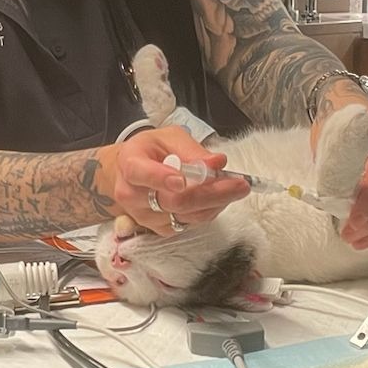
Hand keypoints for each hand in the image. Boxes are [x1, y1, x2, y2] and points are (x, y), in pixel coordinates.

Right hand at [109, 126, 249, 235]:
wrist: (128, 173)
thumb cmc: (151, 152)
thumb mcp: (169, 138)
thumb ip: (192, 150)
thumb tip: (217, 162)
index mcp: (131, 164)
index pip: (143, 174)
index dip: (163, 179)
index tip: (182, 180)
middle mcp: (132, 194)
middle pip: (175, 201)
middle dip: (211, 193)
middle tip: (239, 184)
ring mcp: (145, 216)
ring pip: (187, 216)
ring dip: (216, 202)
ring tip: (235, 187)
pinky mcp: (159, 229)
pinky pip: (189, 224)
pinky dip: (209, 211)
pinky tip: (218, 197)